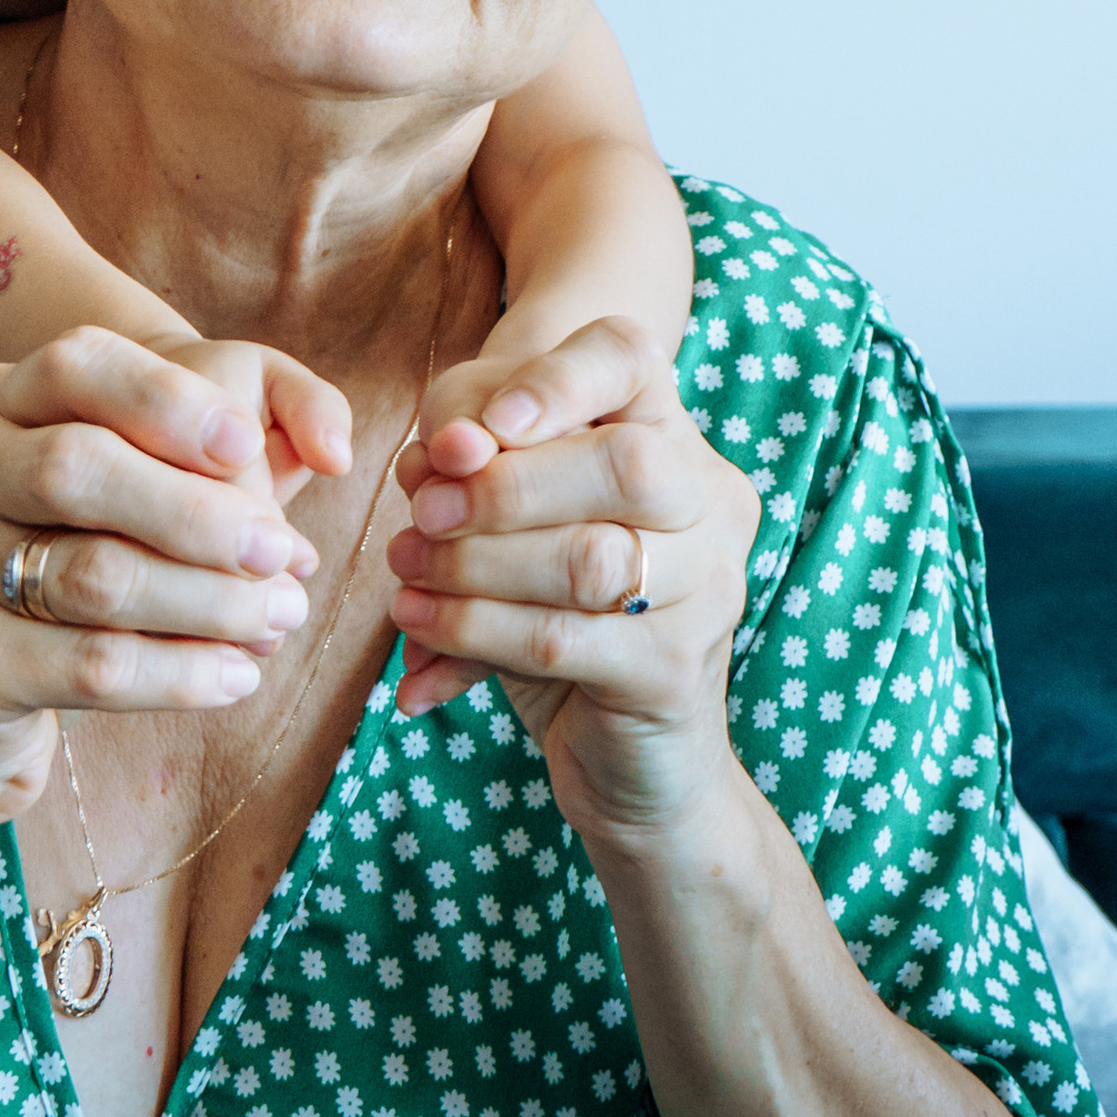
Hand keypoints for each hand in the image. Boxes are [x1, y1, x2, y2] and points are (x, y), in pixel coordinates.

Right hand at [0, 329, 324, 843]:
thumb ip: (240, 441)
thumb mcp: (141, 497)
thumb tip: (335, 447)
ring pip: (95, 573)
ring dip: (211, 602)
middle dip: (201, 514)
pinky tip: (236, 676)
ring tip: (277, 622)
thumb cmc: (70, 582)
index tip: (246, 445)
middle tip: (285, 559)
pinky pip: (92, 662)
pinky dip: (183, 672)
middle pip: (80, 466)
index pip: (78, 363)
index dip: (168, 400)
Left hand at [385, 331, 760, 857]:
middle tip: (421, 515)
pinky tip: (421, 632)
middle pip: (626, 463)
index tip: (467, 433)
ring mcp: (709, 589)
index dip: (551, 381)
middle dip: (503, 489)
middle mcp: (709, 505)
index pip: (631, 360)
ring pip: (590, 558)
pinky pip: (563, 638)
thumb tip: (441, 460)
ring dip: (475, 565)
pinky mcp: (675, 670)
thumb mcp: (501, 523)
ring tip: (406, 576)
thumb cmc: (555, 615)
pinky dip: (476, 631)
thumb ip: (468, 471)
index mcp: (673, 440)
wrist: (628, 757)